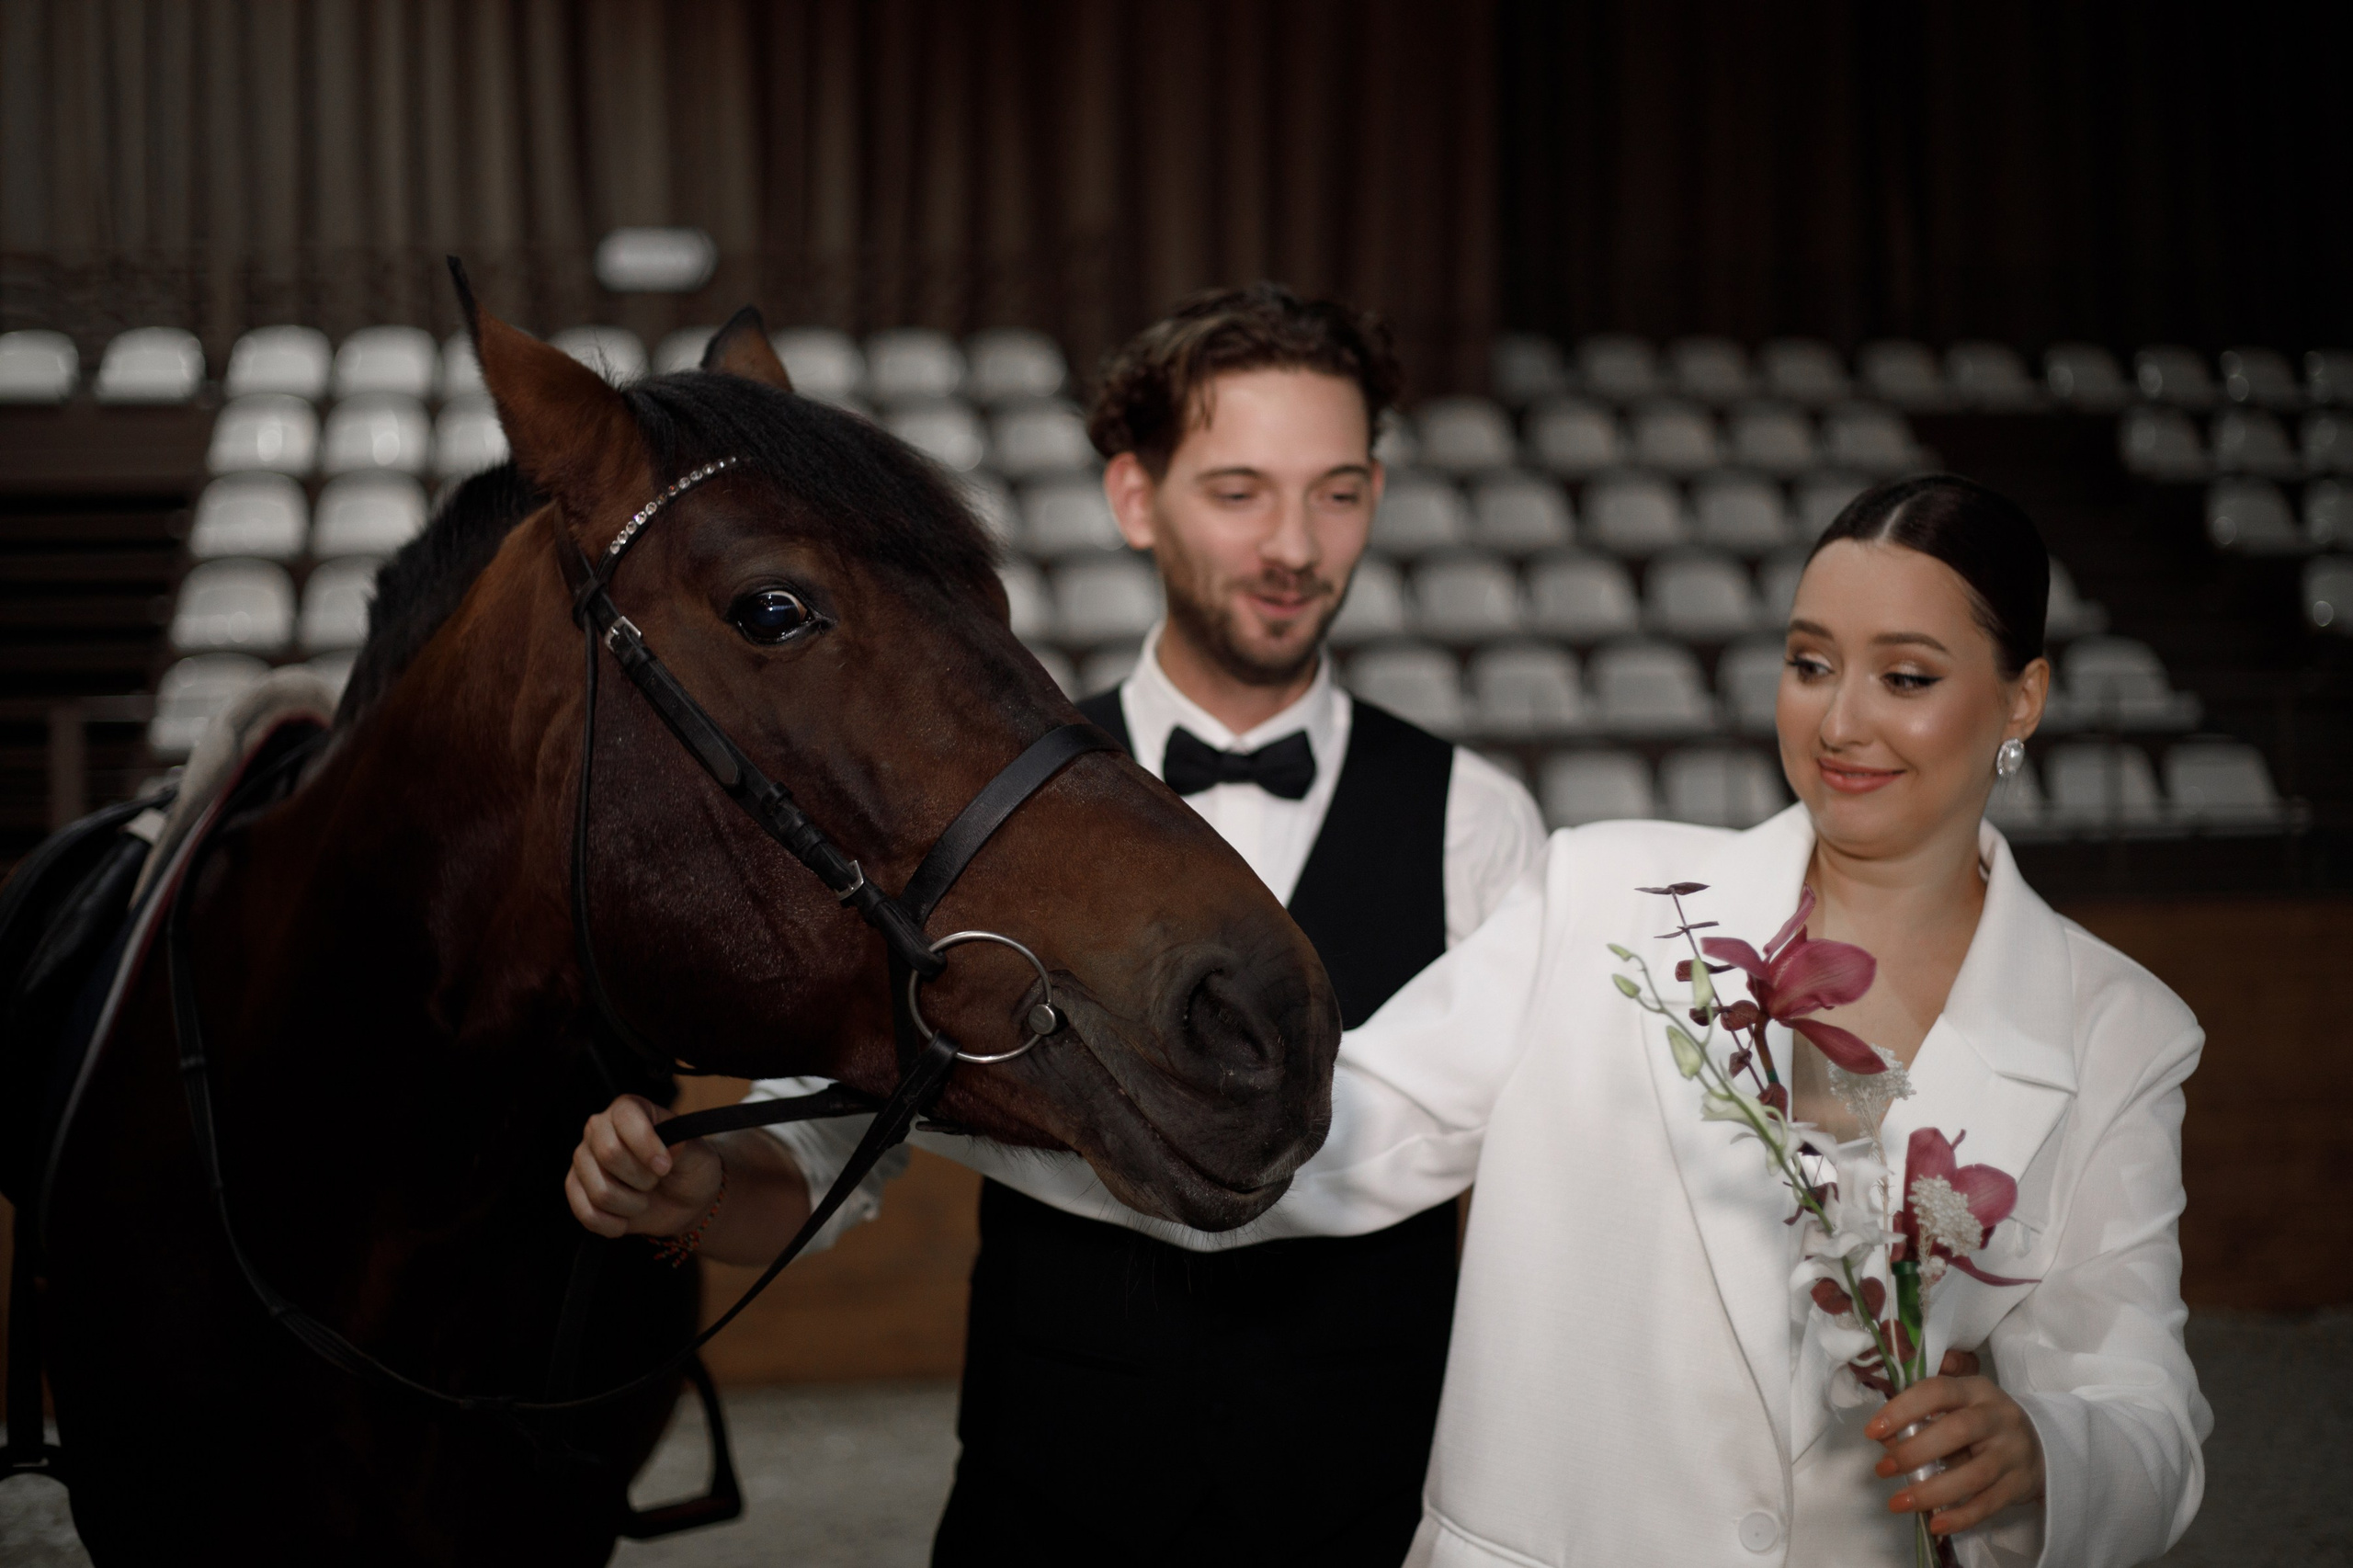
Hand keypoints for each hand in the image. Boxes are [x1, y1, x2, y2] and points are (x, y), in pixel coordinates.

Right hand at [565, 1094, 721, 1238]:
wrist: (682, 1200)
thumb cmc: (689, 1168)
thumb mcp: (697, 1154)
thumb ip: (684, 1146)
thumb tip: (670, 1146)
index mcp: (628, 1109)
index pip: (625, 1119)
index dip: (646, 1145)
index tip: (665, 1167)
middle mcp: (599, 1128)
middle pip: (609, 1154)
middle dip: (642, 1179)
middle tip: (655, 1181)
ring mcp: (583, 1159)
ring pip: (600, 1191)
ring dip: (631, 1205)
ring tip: (643, 1198)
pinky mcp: (575, 1188)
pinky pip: (586, 1214)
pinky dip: (613, 1224)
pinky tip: (627, 1219)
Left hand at [1867, 1350, 2044, 1535]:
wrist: (2043, 1443)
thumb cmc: (1983, 1420)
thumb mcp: (1959, 1404)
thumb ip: (1922, 1414)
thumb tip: (1885, 1438)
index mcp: (1976, 1390)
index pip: (1937, 1391)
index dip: (1902, 1409)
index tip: (1873, 1431)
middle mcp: (1998, 1417)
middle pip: (1956, 1431)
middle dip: (1914, 1451)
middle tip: (1882, 1468)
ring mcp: (2012, 1452)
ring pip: (1973, 1474)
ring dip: (1931, 1491)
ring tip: (1898, 1502)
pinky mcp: (2020, 1484)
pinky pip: (1988, 1504)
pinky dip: (1960, 1516)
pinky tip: (1934, 1524)